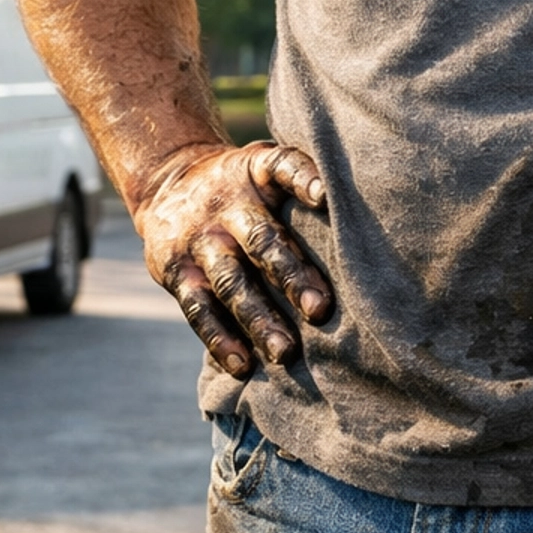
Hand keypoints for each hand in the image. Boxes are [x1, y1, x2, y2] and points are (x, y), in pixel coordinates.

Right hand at [133, 141, 332, 375]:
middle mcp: (226, 204)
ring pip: (231, 282)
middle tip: (320, 310)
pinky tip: (243, 365)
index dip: (303, 179)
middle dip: (291, 275)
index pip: (281, 166)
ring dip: (259, 319)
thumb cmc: (240, 187)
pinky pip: (198, 308)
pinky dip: (220, 339)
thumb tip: (367, 223)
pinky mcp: (176, 272)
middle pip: (261, 240)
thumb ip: (301, 183)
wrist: (165, 185)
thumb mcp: (263, 167)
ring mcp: (199, 240)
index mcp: (254, 172)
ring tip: (285, 352)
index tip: (324, 196)